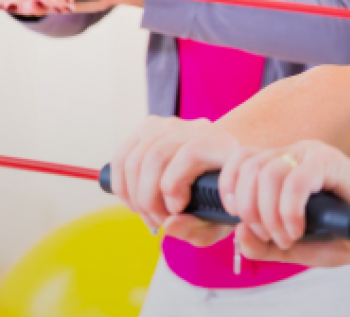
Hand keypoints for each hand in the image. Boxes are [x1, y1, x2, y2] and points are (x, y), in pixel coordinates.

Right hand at [109, 116, 239, 245]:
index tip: (176, 210)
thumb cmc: (219, 200)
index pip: (189, 154)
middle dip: (149, 198)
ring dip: (134, 196)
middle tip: (158, 221)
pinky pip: (122, 158)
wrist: (220, 169)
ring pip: (136, 159)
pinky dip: (121, 186)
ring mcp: (172, 125)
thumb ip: (197, 228)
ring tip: (148, 215)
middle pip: (156, 156)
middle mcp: (198, 129)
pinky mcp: (149, 128)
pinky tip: (134, 203)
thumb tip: (168, 225)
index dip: (174, 186)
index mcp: (224, 146)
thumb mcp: (217, 221)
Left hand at [221, 140, 349, 266]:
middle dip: (249, 210)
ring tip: (286, 237)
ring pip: (267, 174)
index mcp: (282, 165)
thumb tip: (239, 234)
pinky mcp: (331, 161)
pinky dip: (289, 210)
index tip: (239, 220)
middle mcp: (294, 154)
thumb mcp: (294, 246)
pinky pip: (295, 181)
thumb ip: (263, 245)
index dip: (229, 190)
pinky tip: (298, 228)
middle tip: (270, 236)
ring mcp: (312, 154)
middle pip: (248, 169)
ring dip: (269, 214)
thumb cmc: (343, 234)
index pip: (239, 162)